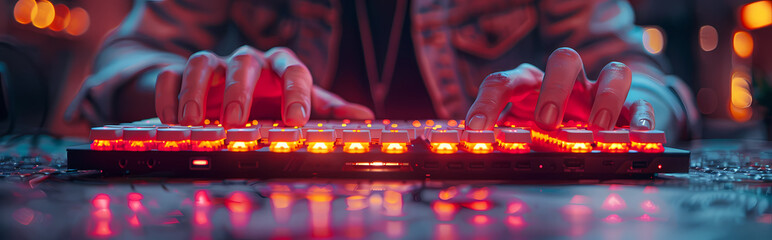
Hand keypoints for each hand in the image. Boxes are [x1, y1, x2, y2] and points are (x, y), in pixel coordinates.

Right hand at [154, 46, 372, 127]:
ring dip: (196, 91)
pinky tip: (170, 119)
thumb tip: (366, 117)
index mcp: (280, 67)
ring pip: (201, 63)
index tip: (296, 120)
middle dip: (240, 90)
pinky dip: (167, 95)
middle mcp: (247, 61)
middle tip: (237, 121)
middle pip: (244, 63)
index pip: (293, 69)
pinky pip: (169, 74)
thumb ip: (328, 111)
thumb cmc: (271, 101)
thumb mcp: (301, 105)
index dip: (296, 92)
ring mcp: (213, 65)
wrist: (228, 96)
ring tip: (193, 122)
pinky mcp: (180, 73)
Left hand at [465, 47, 654, 130]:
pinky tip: (638, 133)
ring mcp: (600, 91)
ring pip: (613, 72)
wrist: (586, 127)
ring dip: (605, 98)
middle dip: (554, 88)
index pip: (504, 82)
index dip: (487, 103)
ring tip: (596, 127)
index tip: (475, 129)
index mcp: (530, 84)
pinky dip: (642, 117)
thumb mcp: (517, 133)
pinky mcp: (629, 108)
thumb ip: (502, 141)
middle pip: (564, 60)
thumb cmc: (544, 128)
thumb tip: (475, 156)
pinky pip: (642, 103)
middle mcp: (566, 82)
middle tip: (546, 122)